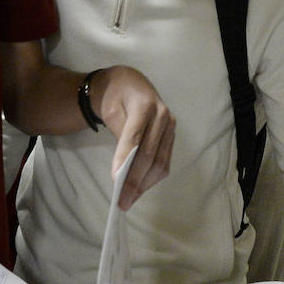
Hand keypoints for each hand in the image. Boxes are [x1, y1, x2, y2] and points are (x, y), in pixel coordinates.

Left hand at [92, 66, 175, 208]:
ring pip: (161, 162)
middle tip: (122, 201)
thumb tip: (122, 169)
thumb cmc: (116, 96)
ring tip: (129, 199)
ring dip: (145, 184)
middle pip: (150, 154)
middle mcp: (162, 115)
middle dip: (135, 180)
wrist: (131, 82)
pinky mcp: (171, 135)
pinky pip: (164, 161)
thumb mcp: (111, 110)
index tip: (115, 180)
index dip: (125, 159)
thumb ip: (119, 135)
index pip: (135, 137)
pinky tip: (139, 187)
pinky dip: (151, 177)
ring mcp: (170, 126)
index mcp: (144, 104)